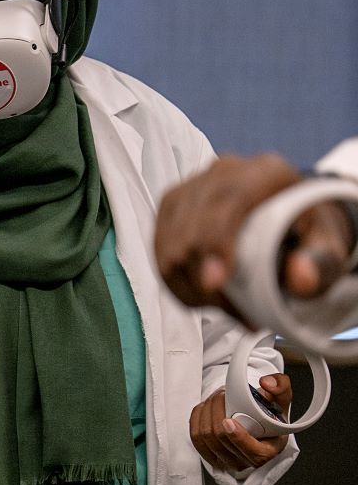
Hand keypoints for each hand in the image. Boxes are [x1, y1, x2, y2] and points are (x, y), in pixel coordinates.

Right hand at [156, 154, 354, 323]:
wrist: (286, 220)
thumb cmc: (304, 234)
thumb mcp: (325, 246)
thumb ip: (320, 262)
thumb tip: (299, 278)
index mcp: (265, 173)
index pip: (228, 201)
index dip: (216, 242)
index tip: (214, 283)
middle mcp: (222, 172)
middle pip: (191, 225)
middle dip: (200, 275)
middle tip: (233, 312)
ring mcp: (190, 187)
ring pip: (169, 241)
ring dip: (189, 285)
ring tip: (224, 307)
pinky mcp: (170, 206)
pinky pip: (159, 250)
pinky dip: (177, 282)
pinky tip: (203, 297)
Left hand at [190, 374, 291, 474]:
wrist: (255, 424)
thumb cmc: (269, 416)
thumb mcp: (281, 402)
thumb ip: (280, 388)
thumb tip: (267, 383)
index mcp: (267, 452)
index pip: (252, 452)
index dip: (238, 437)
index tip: (228, 421)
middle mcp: (245, 460)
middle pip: (221, 439)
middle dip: (218, 410)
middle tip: (223, 394)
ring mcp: (225, 460)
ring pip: (204, 437)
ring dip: (207, 411)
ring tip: (217, 398)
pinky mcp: (209, 454)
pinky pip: (195, 436)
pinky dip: (198, 417)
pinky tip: (206, 407)